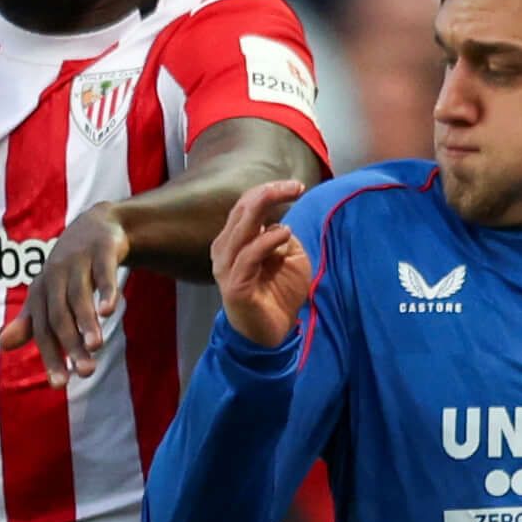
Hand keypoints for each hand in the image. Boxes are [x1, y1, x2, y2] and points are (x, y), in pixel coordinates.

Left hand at [4, 204, 129, 387]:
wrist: (95, 226)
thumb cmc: (69, 269)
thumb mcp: (49, 294)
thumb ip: (31, 321)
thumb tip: (2, 345)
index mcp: (42, 292)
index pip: (43, 330)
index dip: (51, 357)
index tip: (60, 385)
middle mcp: (55, 277)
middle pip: (60, 316)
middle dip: (71, 344)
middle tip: (86, 372)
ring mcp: (77, 261)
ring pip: (79, 296)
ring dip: (87, 321)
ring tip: (96, 347)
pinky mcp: (101, 250)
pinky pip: (103, 272)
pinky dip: (106, 290)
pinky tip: (110, 310)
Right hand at [214, 178, 310, 346]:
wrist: (270, 334)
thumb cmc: (278, 294)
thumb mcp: (288, 258)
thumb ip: (282, 238)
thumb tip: (279, 223)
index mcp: (234, 240)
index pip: (246, 205)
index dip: (268, 191)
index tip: (296, 186)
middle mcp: (225, 249)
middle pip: (243, 210)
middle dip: (269, 193)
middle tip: (295, 186)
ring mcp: (227, 267)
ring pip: (242, 227)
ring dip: (266, 207)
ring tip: (290, 197)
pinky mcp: (235, 285)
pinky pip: (248, 255)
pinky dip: (267, 240)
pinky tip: (285, 232)